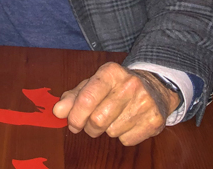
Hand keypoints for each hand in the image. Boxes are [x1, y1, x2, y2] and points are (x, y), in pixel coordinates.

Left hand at [52, 62, 179, 146]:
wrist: (155, 87)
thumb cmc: (116, 87)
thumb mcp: (93, 85)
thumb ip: (73, 97)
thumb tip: (57, 111)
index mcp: (111, 72)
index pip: (87, 98)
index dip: (75, 115)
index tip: (72, 123)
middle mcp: (130, 84)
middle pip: (97, 119)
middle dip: (90, 126)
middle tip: (92, 123)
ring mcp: (144, 103)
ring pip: (111, 132)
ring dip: (108, 130)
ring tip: (115, 117)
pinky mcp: (155, 121)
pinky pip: (127, 140)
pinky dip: (123, 136)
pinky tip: (128, 122)